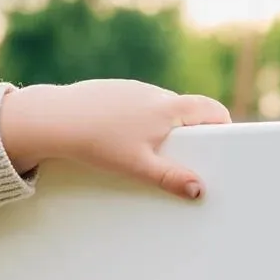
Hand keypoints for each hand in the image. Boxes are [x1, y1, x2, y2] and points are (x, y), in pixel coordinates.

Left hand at [0, 80, 229, 197]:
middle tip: (186, 157)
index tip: (224, 143)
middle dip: (192, 131)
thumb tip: (200, 190)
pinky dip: (138, 120)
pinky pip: (136, 106)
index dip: (223, 125)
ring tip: (150, 152)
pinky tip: (121, 139)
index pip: (212, 109)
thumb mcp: (138, 166)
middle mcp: (154, 93)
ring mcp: (133, 90)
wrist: (55, 119)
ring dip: (164, 126)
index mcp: (169, 108)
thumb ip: (171, 177)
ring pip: (161, 108)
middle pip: (188, 109)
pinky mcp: (113, 91)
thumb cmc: (97, 141)